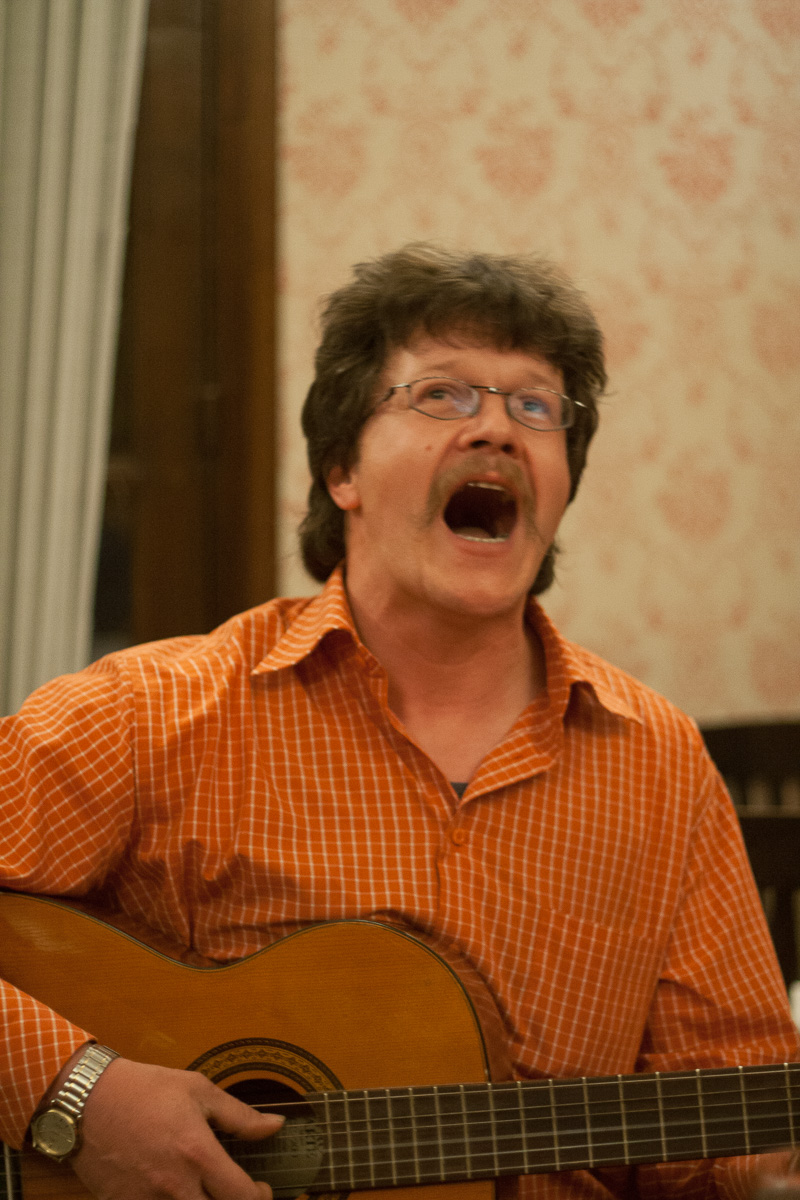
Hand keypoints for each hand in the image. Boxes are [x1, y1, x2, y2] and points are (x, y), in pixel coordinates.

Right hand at [72, 1057, 283, 1199]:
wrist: (87, 1100)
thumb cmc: (144, 1090)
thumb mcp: (198, 1090)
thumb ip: (239, 1115)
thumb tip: (275, 1125)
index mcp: (197, 1154)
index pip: (241, 1197)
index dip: (259, 1198)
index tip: (261, 1189)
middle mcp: (175, 1186)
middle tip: (238, 1195)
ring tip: (209, 1194)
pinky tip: (177, 1195)